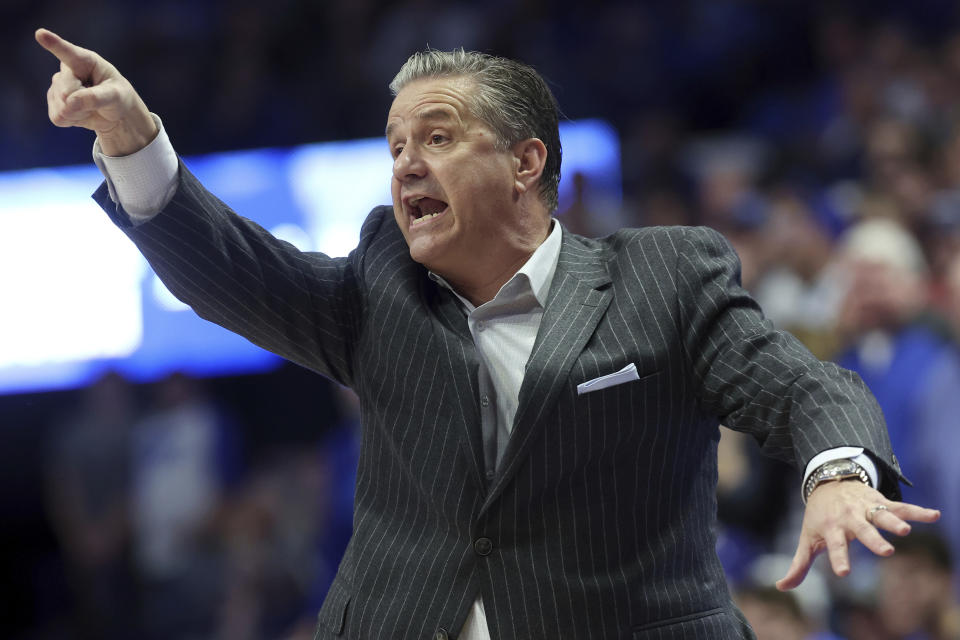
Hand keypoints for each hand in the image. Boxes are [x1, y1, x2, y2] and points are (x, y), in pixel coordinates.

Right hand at [35, 28, 157, 155]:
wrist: (114, 112)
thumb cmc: (117, 97)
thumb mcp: (116, 96)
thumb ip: (96, 97)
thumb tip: (70, 102)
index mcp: (84, 60)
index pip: (67, 52)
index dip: (53, 43)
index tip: (40, 34)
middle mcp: (67, 70)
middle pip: (65, 91)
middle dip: (82, 102)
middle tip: (97, 100)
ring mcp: (57, 86)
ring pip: (62, 107)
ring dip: (79, 113)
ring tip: (90, 106)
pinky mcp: (54, 103)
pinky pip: (58, 118)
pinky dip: (73, 120)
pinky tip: (81, 113)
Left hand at [776, 479, 940, 589]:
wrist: (827, 481)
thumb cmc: (818, 516)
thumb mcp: (807, 538)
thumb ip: (799, 564)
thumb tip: (781, 587)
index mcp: (832, 529)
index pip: (835, 546)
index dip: (838, 558)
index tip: (844, 573)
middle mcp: (850, 518)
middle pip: (863, 530)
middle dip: (873, 540)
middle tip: (886, 551)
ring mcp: (866, 508)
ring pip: (881, 515)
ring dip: (894, 521)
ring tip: (906, 530)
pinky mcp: (880, 501)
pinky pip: (901, 506)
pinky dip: (917, 511)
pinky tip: (934, 515)